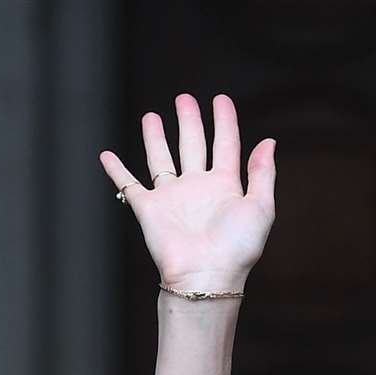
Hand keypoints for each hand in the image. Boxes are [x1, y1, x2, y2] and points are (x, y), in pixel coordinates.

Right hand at [99, 93, 275, 292]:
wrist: (206, 276)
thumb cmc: (237, 248)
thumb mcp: (260, 207)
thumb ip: (263, 173)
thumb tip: (268, 141)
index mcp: (225, 186)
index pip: (225, 144)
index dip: (224, 121)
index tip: (221, 99)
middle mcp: (197, 188)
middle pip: (192, 145)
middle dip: (188, 121)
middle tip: (183, 99)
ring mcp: (172, 197)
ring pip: (161, 159)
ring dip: (156, 138)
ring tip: (151, 116)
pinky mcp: (149, 209)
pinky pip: (128, 184)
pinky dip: (116, 170)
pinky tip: (107, 155)